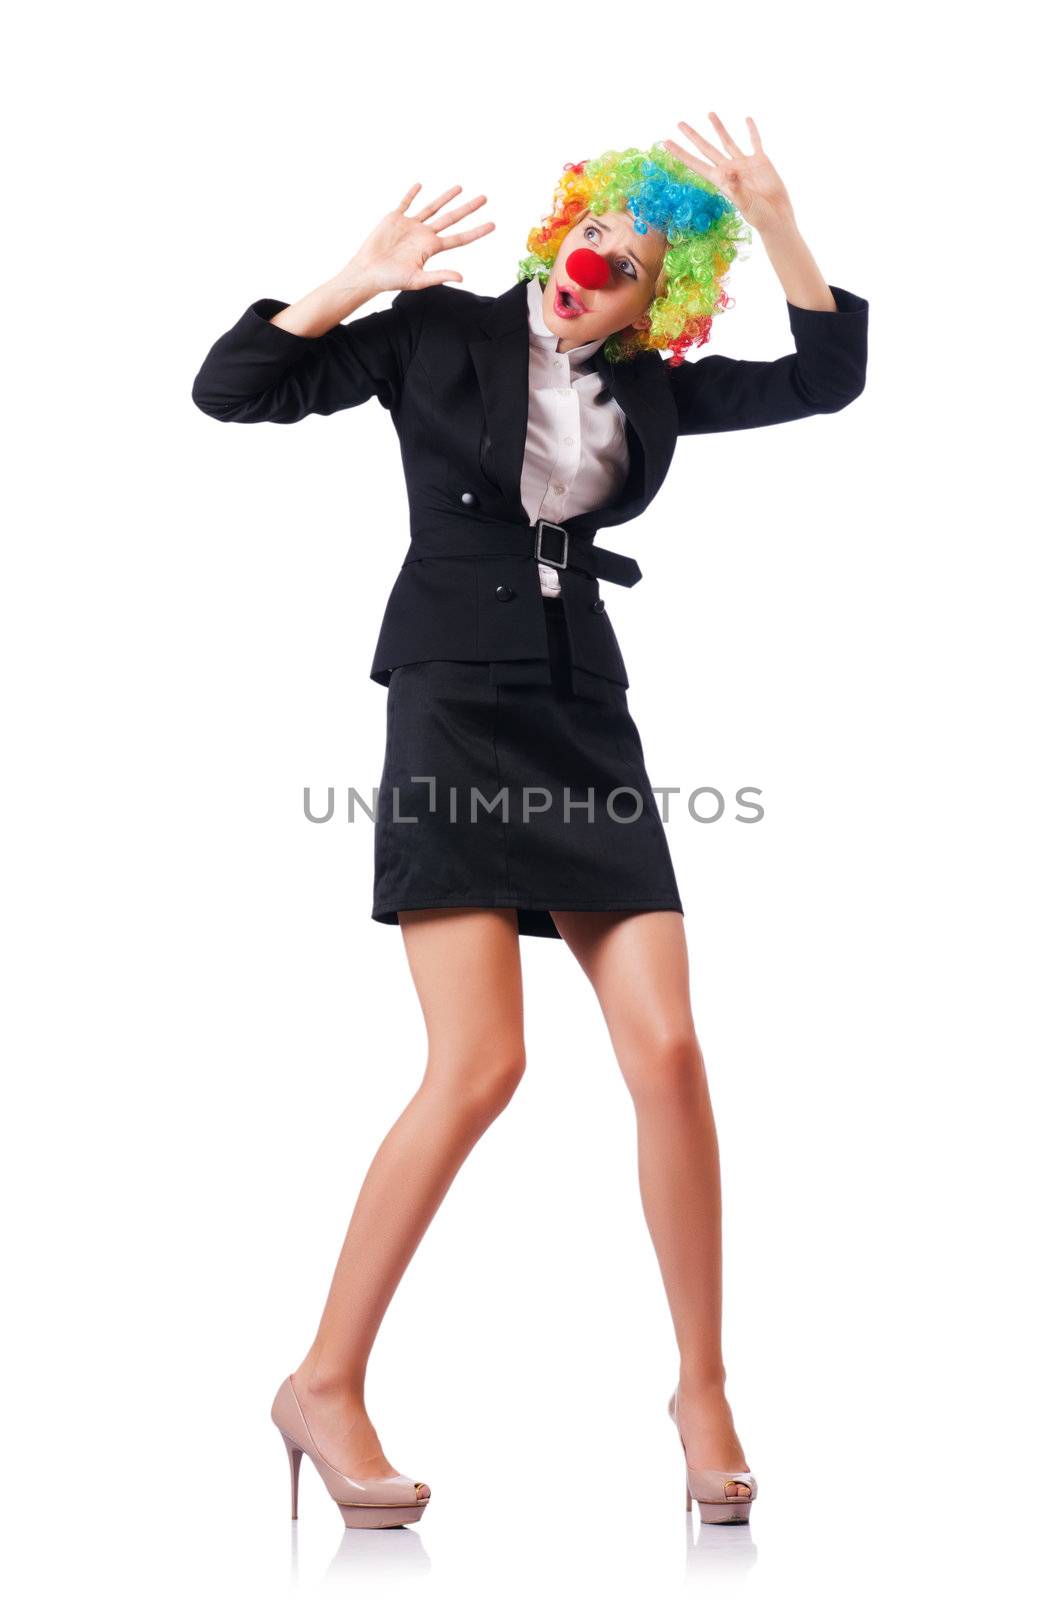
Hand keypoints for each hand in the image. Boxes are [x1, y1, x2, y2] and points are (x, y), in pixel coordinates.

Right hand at [337, 183, 495, 294]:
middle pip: (451, 218)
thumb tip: (462, 277)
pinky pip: (406, 203)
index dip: (477, 231)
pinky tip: (420, 185)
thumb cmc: (391, 279)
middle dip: (468, 208)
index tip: (493, 224)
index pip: (460, 238)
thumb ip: (439, 276)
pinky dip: (412, 194)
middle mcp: (424, 235)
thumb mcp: (417, 280)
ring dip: (446, 197)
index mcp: (431, 248)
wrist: (368, 272)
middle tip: (484, 198)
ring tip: (460, 188)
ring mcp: (410, 225)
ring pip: (433, 207)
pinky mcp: (395, 219)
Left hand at [662, 115, 795, 235]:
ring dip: (718, 128)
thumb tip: (728, 172)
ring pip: (727, 141)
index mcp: (720, 180)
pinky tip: (747, 119)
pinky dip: (752, 131)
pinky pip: (754, 142)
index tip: (665, 142)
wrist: (777, 217)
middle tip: (679, 123)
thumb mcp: (745, 203)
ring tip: (709, 113)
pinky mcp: (760, 161)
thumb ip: (736, 188)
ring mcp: (744, 164)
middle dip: (692, 136)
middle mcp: (729, 169)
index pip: (695, 163)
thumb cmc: (759, 216)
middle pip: (706, 149)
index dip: (680, 153)